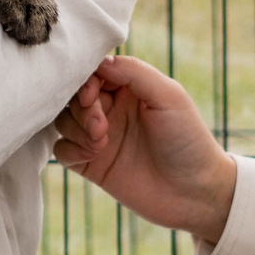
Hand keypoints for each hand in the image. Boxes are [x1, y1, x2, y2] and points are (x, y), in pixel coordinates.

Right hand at [54, 55, 239, 245]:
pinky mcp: (91, 164)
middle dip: (81, 109)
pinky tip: (91, 157)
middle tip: (101, 127)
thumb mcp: (169, 96)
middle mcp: (111, 109)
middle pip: (73, 95)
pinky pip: (62, 149)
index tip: (91, 95)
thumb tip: (98, 61)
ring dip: (76, 130)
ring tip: (101, 145)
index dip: (84, 80)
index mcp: (129, 88)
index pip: (92, 71)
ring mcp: (99, 137)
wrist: (193, 193)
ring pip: (63, 120)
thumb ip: (134, 72)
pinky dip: (70, 150)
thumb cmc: (188, 140)